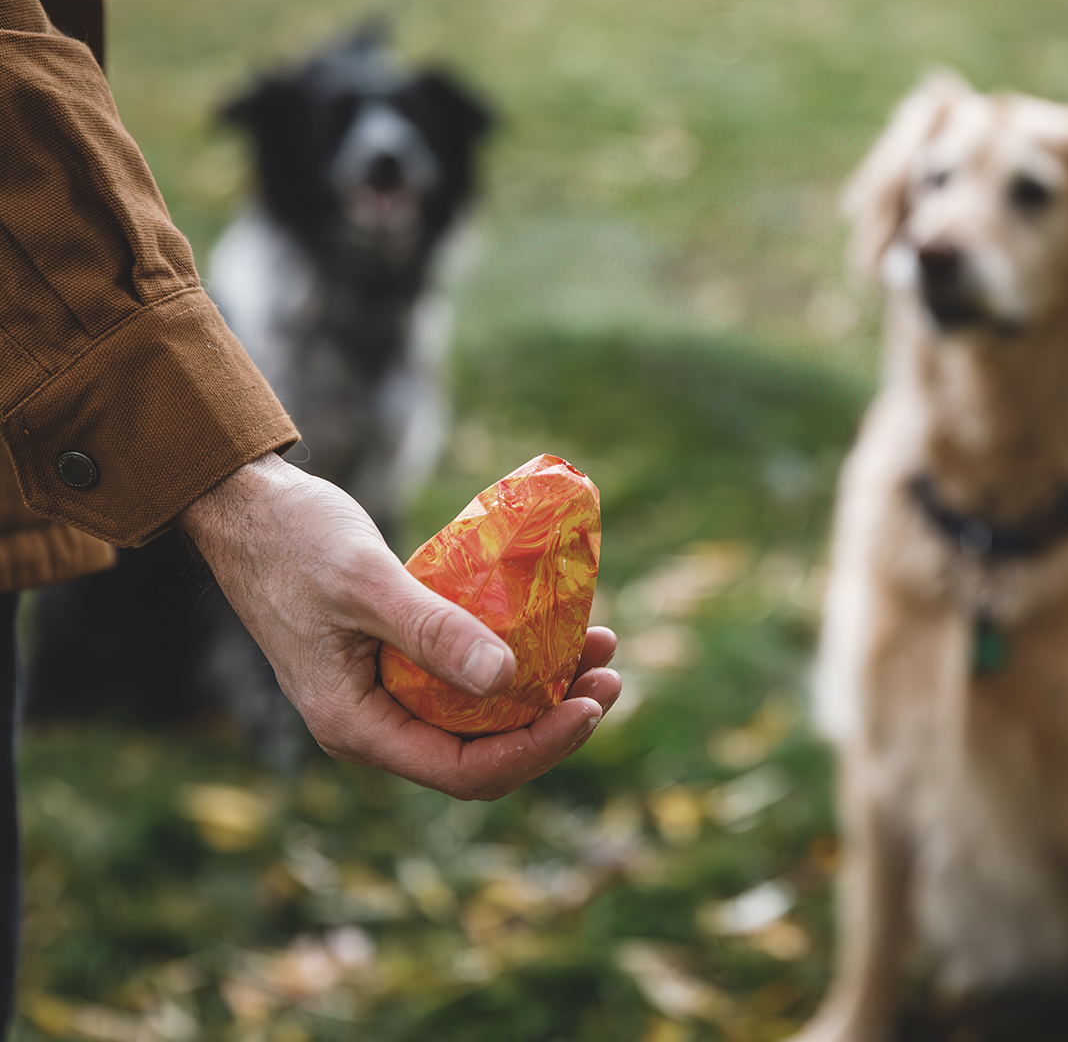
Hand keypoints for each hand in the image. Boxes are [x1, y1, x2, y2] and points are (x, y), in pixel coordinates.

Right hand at [178, 453, 620, 798]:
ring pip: (477, 715)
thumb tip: (506, 678)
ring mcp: (384, 692)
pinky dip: (512, 658)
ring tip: (598, 646)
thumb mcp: (364, 582)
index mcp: (356, 724)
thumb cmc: (294, 541)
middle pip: (479, 752)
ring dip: (541, 688)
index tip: (589, 704)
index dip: (535, 749)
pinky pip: (464, 677)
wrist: (247, 508)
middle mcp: (373, 722)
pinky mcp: (395, 658)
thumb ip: (431, 631)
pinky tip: (552, 627)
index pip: (462, 771)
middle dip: (551, 721)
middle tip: (609, 675)